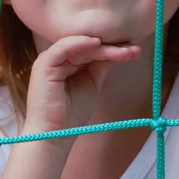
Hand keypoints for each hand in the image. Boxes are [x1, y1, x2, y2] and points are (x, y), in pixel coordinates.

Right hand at [23, 36, 139, 147]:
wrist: (54, 135)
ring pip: (78, 45)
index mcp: (65, 61)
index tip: (133, 49)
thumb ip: (100, 65)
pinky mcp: (44, 66)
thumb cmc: (70, 115)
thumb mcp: (92, 83)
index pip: (90, 48)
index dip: (112, 47)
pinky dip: (80, 43)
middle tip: (134, 48)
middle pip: (86, 45)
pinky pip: (63, 48)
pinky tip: (98, 43)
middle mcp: (56, 57)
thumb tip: (119, 50)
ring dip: (102, 46)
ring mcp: (48, 60)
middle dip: (111, 46)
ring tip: (124, 49)